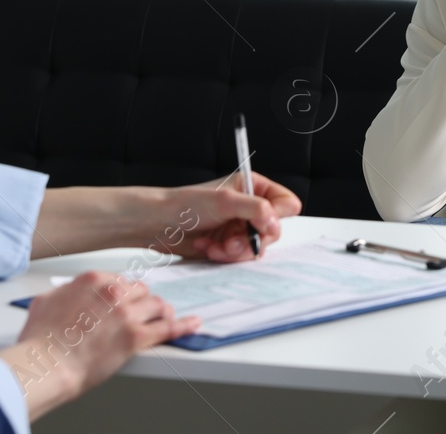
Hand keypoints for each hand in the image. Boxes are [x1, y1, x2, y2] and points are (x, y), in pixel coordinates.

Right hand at [0, 271, 198, 420]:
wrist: (45, 365)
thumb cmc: (40, 341)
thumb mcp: (43, 303)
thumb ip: (61, 294)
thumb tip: (63, 295)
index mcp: (93, 280)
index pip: (120, 280)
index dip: (124, 293)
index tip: (128, 299)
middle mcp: (113, 292)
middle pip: (141, 291)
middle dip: (143, 302)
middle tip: (143, 312)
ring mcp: (127, 314)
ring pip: (156, 306)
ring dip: (160, 312)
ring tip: (163, 318)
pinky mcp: (136, 337)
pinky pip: (168, 328)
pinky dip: (183, 325)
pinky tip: (192, 324)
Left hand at [154, 174, 302, 262]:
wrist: (159, 224)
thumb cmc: (186, 204)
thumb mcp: (225, 201)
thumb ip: (256, 209)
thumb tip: (275, 222)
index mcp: (254, 187)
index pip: (286, 203)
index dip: (276, 216)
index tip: (261, 223)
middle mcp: (251, 208)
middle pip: (273, 230)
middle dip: (251, 239)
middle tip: (232, 241)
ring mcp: (241, 228)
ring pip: (256, 248)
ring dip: (235, 251)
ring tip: (216, 246)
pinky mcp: (229, 245)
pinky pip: (240, 258)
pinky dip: (224, 256)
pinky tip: (208, 248)